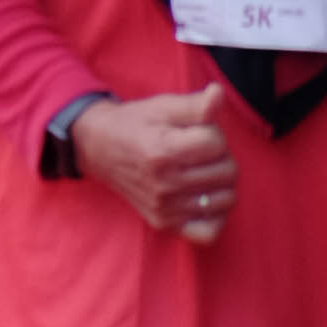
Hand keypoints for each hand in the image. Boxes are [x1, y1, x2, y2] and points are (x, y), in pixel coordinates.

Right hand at [71, 84, 236, 241]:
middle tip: (199, 150)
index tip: (196, 131)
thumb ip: (195, 104)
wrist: (99, 148)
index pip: (217, 143)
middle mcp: (164, 183)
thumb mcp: (163, 106)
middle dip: (220, 155)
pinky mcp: (164, 223)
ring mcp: (164, 208)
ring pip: (226, 198)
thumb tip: (218, 94)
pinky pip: (209, 232)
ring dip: (221, 182)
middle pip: (227, 171)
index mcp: (163, 150)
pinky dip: (215, 215)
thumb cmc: (135, 124)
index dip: (213, 132)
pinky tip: (205, 197)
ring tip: (201, 170)